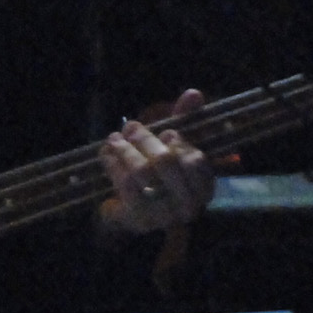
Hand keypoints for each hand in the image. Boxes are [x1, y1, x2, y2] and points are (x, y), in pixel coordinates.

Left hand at [99, 93, 213, 233]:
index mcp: (205, 187)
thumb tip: (193, 93)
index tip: (165, 133)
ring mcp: (163, 215)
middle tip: (130, 127)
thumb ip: (186, 120)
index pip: (195, 160)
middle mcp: (188, 205)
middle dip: (146, 140)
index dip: (178, 143)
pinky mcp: (138, 219)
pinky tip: (107, 155)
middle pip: (165, 162)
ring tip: (114, 139)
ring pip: (142, 172)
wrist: (136, 213)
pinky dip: (114, 165)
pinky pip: (124, 185)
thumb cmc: (162, 175)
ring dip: (125, 150)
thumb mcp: (175, 147)